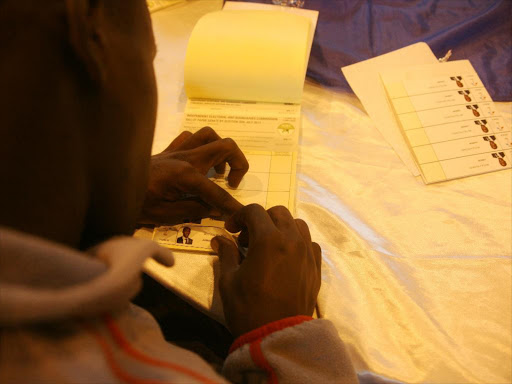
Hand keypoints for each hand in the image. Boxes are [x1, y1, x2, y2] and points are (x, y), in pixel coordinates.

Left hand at [138, 127, 248, 224]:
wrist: (110, 187)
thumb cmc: (137, 204)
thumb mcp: (167, 215)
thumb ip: (196, 209)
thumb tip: (217, 209)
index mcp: (186, 176)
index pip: (218, 192)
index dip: (232, 205)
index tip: (242, 214)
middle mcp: (186, 157)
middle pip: (225, 146)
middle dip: (238, 164)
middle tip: (231, 183)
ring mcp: (177, 150)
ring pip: (209, 134)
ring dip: (220, 151)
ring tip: (217, 172)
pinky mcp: (168, 149)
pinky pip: (190, 137)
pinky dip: (199, 146)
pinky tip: (197, 162)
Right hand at [211, 204, 320, 337]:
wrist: (277, 336)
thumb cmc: (248, 308)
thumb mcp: (228, 280)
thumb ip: (226, 254)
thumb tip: (220, 239)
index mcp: (269, 239)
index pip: (254, 211)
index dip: (239, 216)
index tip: (231, 230)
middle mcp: (292, 240)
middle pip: (279, 213)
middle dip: (261, 219)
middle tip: (248, 238)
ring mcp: (307, 253)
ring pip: (298, 225)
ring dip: (281, 228)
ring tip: (269, 245)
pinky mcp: (316, 268)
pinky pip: (310, 243)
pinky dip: (298, 243)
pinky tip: (286, 258)